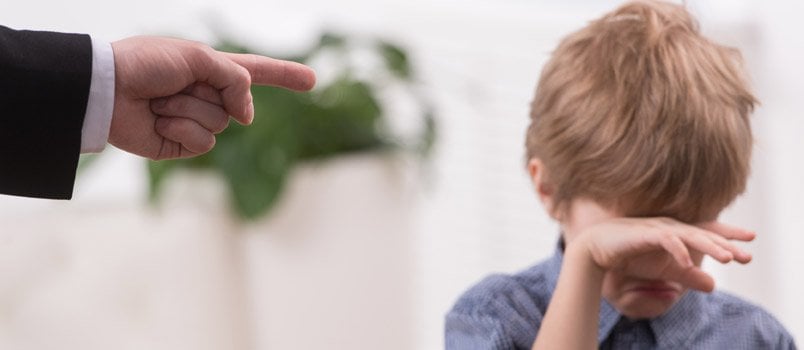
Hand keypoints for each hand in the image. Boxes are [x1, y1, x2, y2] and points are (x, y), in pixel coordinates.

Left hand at [109, 36, 315, 159]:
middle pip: (237, 104)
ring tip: (159, 100)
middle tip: (173, 83)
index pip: (257, 73)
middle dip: (207, 93)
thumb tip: (247, 117)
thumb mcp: (199, 57)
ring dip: (188, 109)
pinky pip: (202, 143)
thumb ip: (235, 80)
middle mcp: (207, 95)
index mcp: (211, 69)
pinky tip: (158, 121)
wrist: (106, 89)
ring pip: (220, 124)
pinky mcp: (181, 144)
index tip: (312, 80)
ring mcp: (195, 120)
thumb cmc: (145, 63)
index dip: (285, 76)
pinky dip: (181, 129)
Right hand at [572, 217, 754, 291]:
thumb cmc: (627, 256)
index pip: (706, 230)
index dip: (728, 233)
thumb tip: (713, 285)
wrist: (593, 249)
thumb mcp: (663, 270)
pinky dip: (679, 250)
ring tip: (727, 259)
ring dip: (709, 246)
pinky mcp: (644, 234)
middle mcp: (669, 226)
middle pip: (704, 233)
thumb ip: (687, 276)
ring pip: (690, 235)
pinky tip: (688, 263)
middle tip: (746, 257)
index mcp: (674, 232)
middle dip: (727, 243)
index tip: (750, 239)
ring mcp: (657, 228)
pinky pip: (666, 240)